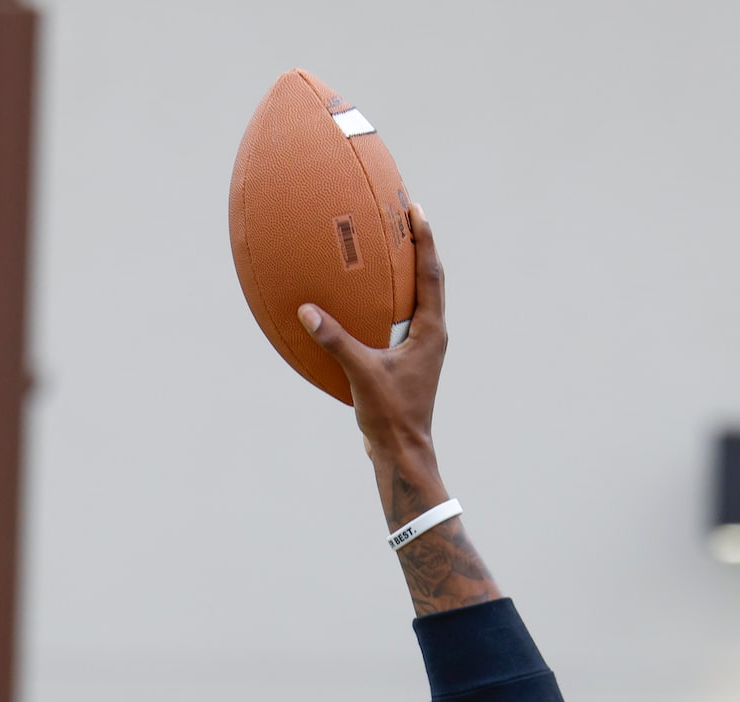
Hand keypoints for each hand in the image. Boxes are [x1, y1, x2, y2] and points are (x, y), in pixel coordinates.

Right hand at [297, 204, 448, 487]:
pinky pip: (405, 321)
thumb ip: (336, 342)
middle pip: (431, 281)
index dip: (425, 240)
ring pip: (421, 301)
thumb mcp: (361, 375)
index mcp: (431, 332)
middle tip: (406, 219)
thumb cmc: (390, 416)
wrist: (403, 453)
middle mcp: (433, 336)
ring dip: (409, 274)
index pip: (431, 274)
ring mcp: (424, 350)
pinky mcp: (411, 363)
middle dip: (419, 249)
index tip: (417, 210)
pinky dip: (392, 303)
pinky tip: (370, 302)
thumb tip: (307, 312)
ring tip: (392, 251)